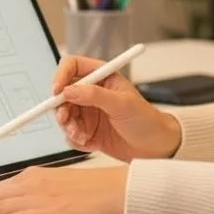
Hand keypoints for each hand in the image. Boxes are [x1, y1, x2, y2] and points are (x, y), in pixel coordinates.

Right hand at [53, 54, 181, 161]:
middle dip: (61, 108)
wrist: (155, 147)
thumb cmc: (146, 120)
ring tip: (83, 136)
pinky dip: (76, 140)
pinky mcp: (87, 130)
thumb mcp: (122, 104)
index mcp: (102, 76)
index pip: (72, 66)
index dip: (61, 76)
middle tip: (66, 120)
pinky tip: (91, 143)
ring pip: (64, 116)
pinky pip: (70, 134)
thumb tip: (69, 90)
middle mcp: (92, 92)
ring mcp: (88, 112)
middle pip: (62, 94)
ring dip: (69, 127)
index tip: (57, 91)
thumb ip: (95, 95)